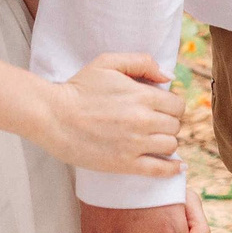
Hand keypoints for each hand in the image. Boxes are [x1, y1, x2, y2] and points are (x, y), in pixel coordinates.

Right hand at [34, 53, 183, 177]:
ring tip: (154, 140)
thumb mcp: (108, 63)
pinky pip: (160, 170)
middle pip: (175, 126)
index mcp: (142, 96)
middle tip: (154, 123)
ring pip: (171, 146)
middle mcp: (143, 120)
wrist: (54, 116)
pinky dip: (172, 169)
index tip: (161, 108)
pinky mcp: (125, 164)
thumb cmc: (79, 88)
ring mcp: (135, 144)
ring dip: (166, 142)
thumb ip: (141, 62)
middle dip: (168, 123)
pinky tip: (177, 167)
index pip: (177, 105)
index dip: (171, 106)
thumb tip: (167, 77)